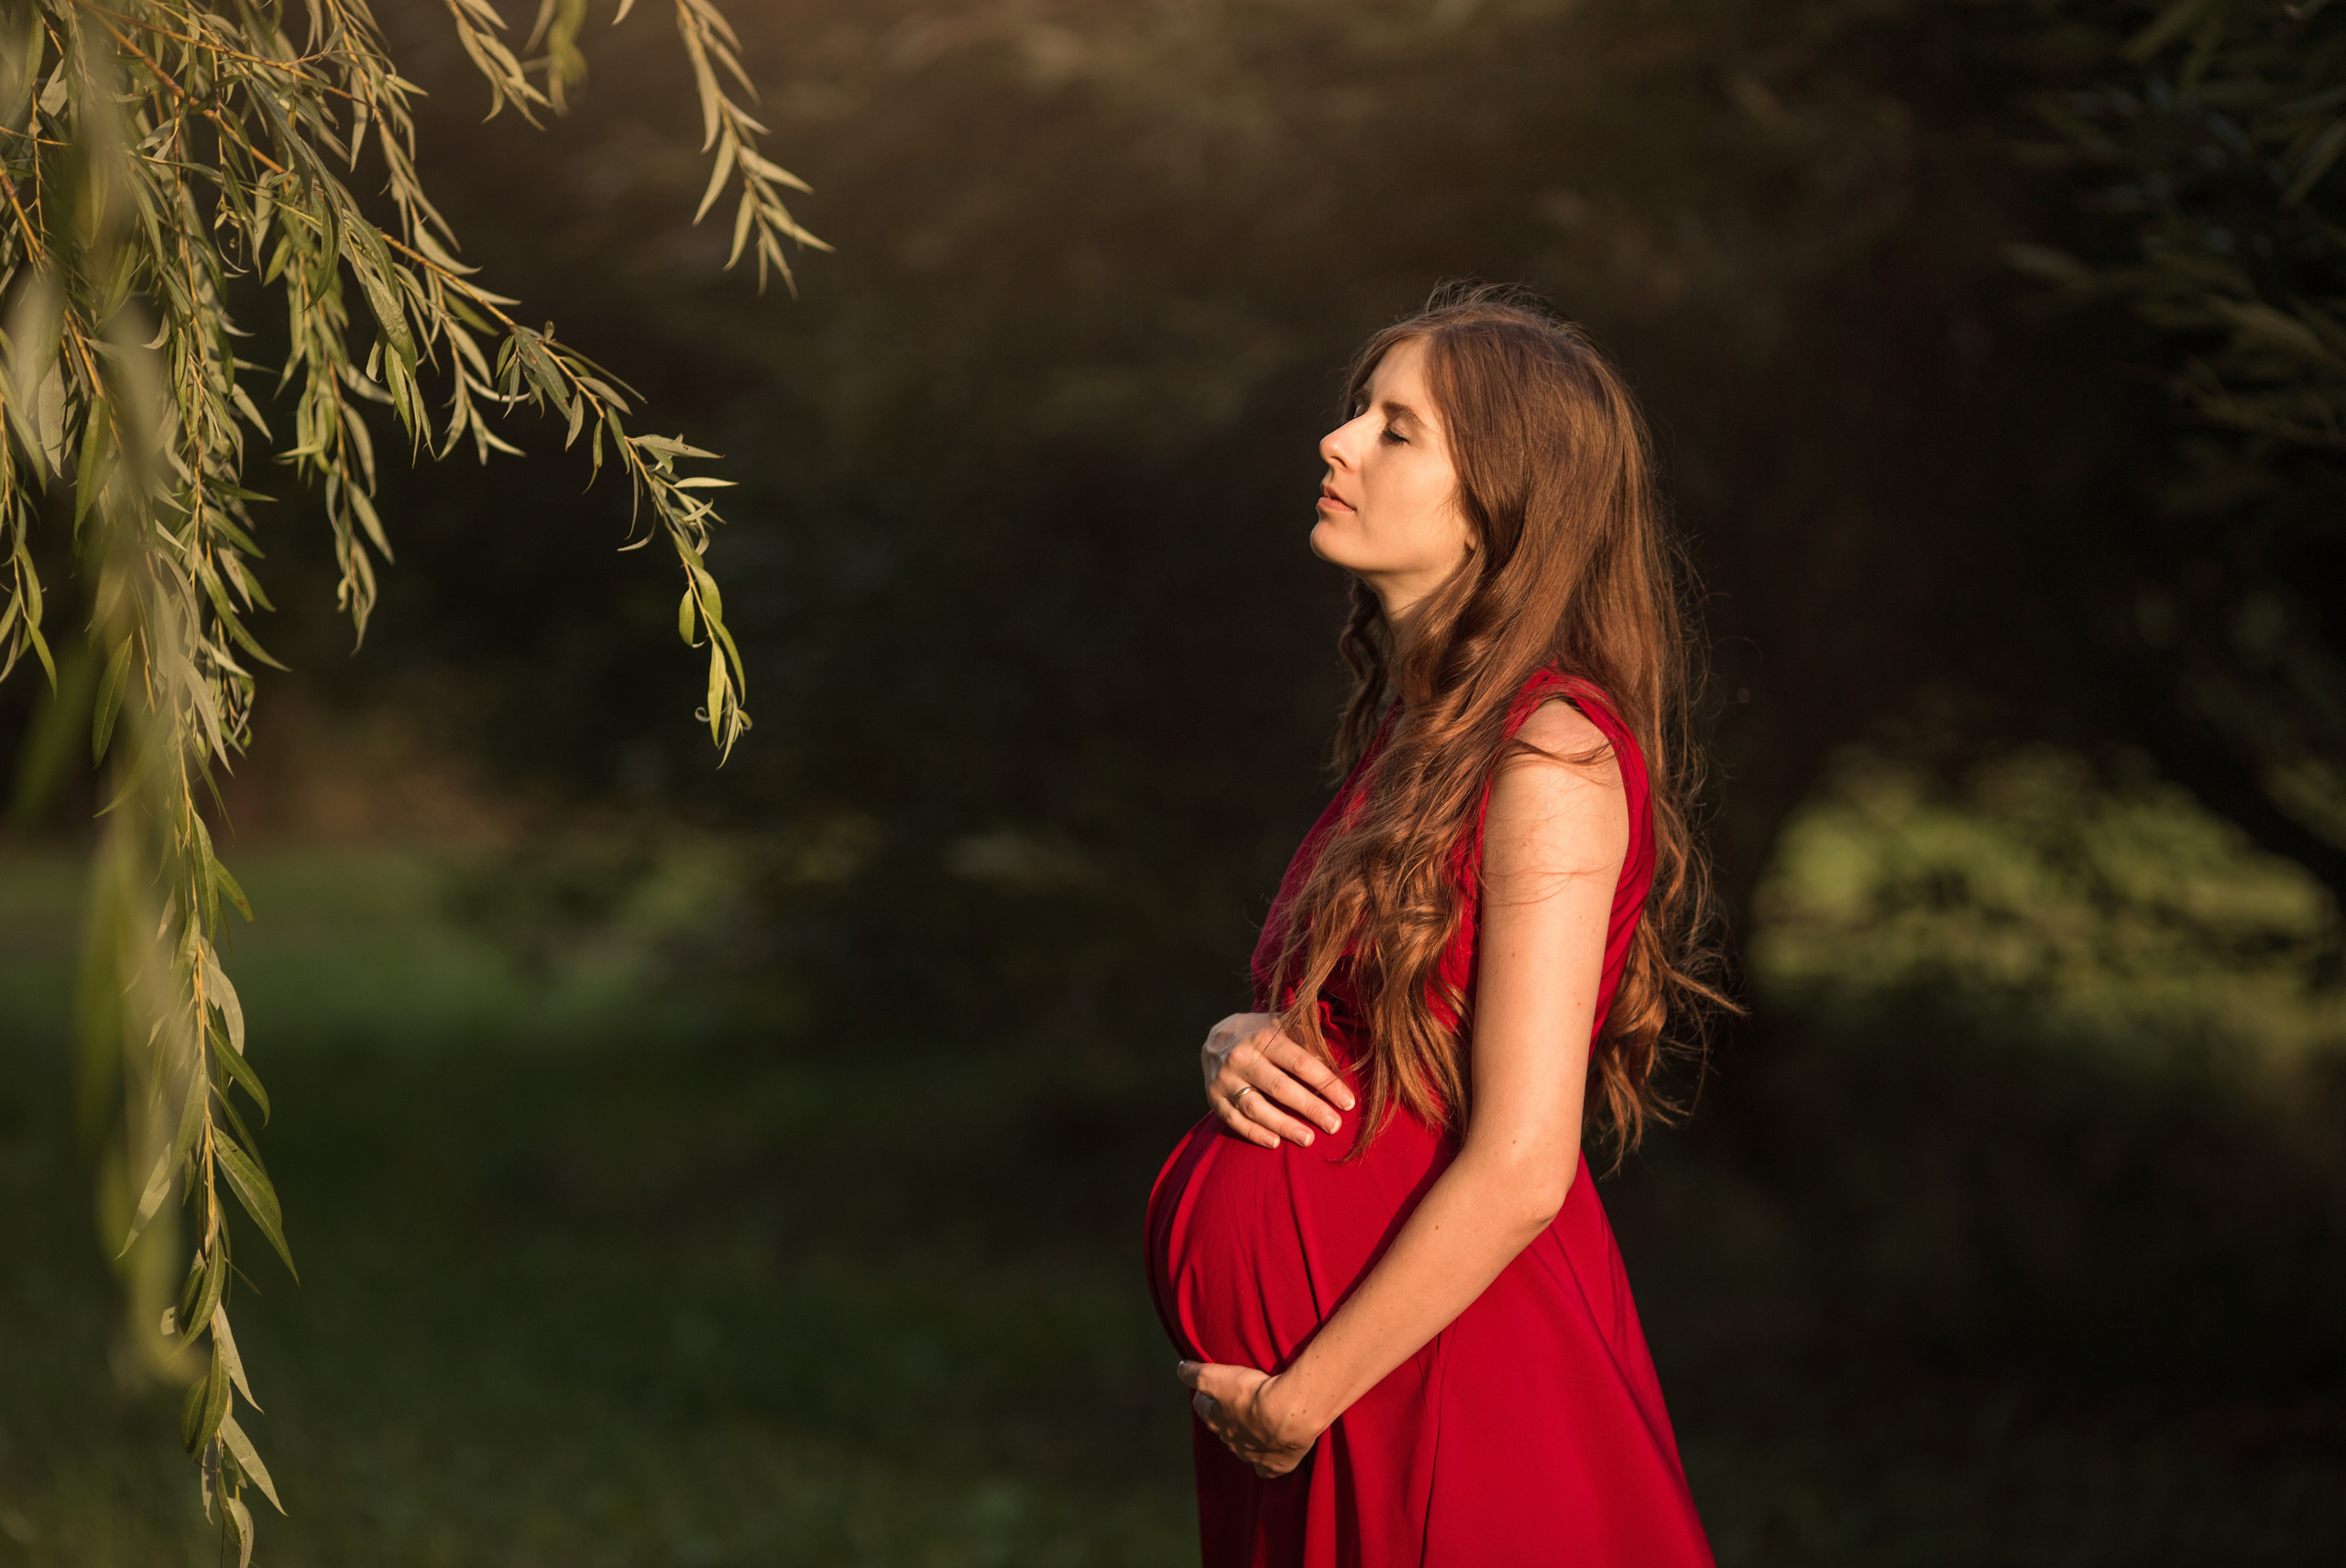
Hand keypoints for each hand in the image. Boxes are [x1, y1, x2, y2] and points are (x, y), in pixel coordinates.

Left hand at [1177, 1359, 1320, 1477]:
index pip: (1202, 1406)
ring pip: (1244, 1447)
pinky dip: (1265, 1464)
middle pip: (1223, 1426)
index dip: (1206, 1396)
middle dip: (1228, 1415)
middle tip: (1241, 1401)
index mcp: (1215, 1420)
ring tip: (1260, 1422)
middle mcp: (1230, 1440)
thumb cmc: (1252, 1394)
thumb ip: (1195, 1374)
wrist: (1286, 1416)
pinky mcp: (1273, 1465)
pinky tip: (1269, 1457)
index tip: (1212, 1386)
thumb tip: (1180, 1369)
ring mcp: (1251, 1455)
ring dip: (1248, 1436)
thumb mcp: (1216, 1376)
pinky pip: (1265, 1469)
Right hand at [1201, 1012, 1355, 1149]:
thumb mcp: (1283, 1026)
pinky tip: (1275, 1142)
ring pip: (1256, 1108)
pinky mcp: (1213, 1098)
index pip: (1300, 1063)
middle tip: (1333, 1125)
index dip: (1326, 1084)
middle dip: (1310, 1108)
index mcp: (1263, 1036)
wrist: (1215, 1037)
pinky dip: (1255, 1133)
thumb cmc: (1261, 1034)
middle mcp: (1241, 1057)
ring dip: (1284, 1126)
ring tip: (1309, 1139)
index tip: (1347, 1102)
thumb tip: (1337, 1066)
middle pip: (1280, 1088)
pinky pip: (1234, 1120)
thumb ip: (1307, 1042)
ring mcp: (1224, 1079)